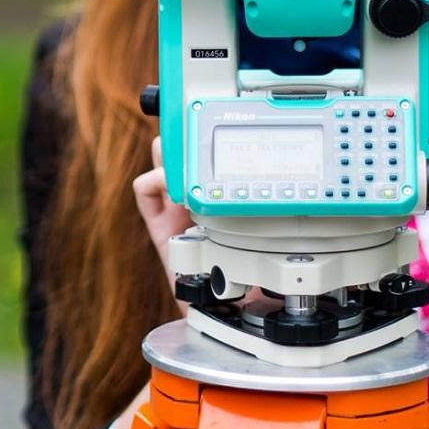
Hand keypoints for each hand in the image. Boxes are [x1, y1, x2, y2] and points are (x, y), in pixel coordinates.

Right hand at [132, 136, 281, 315]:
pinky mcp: (159, 225)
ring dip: (170, 154)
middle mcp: (198, 194)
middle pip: (184, 141)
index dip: (213, 127)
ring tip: (188, 166)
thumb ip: (270, 210)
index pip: (213, 145)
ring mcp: (176, 207)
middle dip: (188, 132)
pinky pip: (144, 190)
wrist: (231, 311)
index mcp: (224, 190)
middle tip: (202, 138)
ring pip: (162, 157)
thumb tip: (284, 182)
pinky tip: (176, 196)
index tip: (224, 116)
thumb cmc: (254, 274)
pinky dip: (154, 182)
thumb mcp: (268, 232)